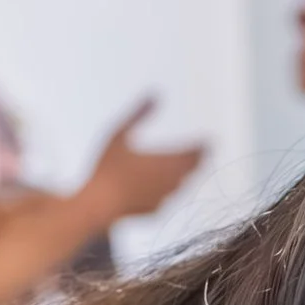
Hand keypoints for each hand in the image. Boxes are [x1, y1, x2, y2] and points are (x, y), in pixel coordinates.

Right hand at [79, 98, 205, 221]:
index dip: (202, 146)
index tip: (208, 141)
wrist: (97, 205)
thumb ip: (139, 114)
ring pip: (182, 184)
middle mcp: (170, 181)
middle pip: (193, 169)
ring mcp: (164, 198)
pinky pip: (168, 197)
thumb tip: (156, 93)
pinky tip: (166, 185)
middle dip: (198, 160)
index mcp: (165, 161)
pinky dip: (170, 189)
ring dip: (186, 174)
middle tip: (204, 153)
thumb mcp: (119, 133)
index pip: (194, 152)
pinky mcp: (156, 211)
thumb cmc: (106, 166)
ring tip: (189, 166)